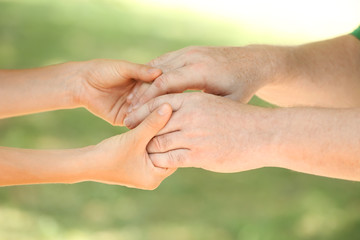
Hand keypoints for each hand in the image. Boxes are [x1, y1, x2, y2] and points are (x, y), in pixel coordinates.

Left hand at [74, 59, 161, 124]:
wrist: (81, 84)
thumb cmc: (102, 70)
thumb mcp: (123, 68)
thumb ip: (140, 71)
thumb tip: (159, 72)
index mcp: (144, 81)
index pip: (158, 87)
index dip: (162, 89)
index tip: (167, 92)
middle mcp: (142, 96)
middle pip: (155, 102)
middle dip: (156, 105)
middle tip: (162, 108)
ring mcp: (134, 108)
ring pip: (146, 114)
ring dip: (149, 116)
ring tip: (154, 117)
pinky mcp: (125, 119)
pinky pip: (135, 123)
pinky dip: (139, 124)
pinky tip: (145, 125)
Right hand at [89, 103, 175, 189]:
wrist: (86, 163)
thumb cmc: (109, 154)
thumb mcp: (134, 137)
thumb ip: (152, 123)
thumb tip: (169, 107)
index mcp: (155, 177)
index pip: (175, 155)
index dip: (177, 136)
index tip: (182, 117)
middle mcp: (152, 178)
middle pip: (167, 153)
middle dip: (169, 135)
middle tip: (178, 115)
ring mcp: (144, 172)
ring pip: (158, 150)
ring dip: (158, 134)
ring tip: (165, 116)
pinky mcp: (137, 165)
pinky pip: (149, 149)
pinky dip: (150, 138)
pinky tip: (152, 123)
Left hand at [124, 92, 276, 172]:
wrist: (264, 133)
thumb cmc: (238, 119)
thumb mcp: (213, 104)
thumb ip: (191, 107)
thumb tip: (172, 111)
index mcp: (193, 100)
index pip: (156, 103)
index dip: (140, 111)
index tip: (129, 119)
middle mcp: (190, 115)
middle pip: (154, 123)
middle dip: (139, 131)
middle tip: (129, 138)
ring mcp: (194, 136)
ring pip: (158, 142)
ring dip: (148, 148)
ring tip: (141, 153)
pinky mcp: (200, 155)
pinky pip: (170, 159)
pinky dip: (160, 161)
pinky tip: (157, 163)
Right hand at [128, 45, 286, 109]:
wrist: (251, 62)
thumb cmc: (242, 86)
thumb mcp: (230, 102)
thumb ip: (207, 114)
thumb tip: (186, 134)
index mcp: (201, 71)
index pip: (166, 83)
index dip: (149, 101)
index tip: (137, 116)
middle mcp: (192, 57)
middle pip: (157, 75)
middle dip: (141, 94)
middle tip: (128, 113)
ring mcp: (189, 52)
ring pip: (157, 67)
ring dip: (143, 85)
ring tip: (131, 104)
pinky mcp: (187, 51)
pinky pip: (163, 62)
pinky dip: (151, 76)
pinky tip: (144, 91)